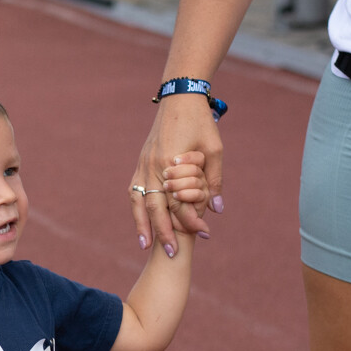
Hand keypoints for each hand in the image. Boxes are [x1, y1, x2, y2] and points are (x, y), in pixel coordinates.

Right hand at [130, 93, 222, 256]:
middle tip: (170, 253)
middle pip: (155, 207)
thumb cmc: (201, 122)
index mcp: (171, 162)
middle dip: (162, 232)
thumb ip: (214, 181)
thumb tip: (217, 210)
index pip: (179, 201)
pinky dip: (137, 207)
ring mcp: (143, 164)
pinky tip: (140, 220)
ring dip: (141, 224)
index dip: (191, 220)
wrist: (180, 98)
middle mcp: (153, 166)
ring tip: (144, 245)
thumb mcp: (214, 150)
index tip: (205, 235)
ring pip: (138, 201)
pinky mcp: (140, 162)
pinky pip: (134, 190)